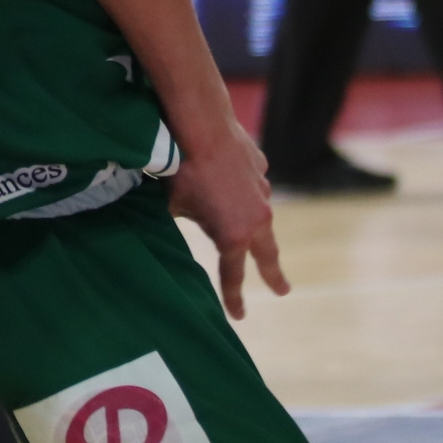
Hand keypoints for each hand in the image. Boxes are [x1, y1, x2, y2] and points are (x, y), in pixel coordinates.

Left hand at [165, 127, 290, 315]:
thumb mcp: (173, 208)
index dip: (234, 299)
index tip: (238, 316)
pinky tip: (235, 185)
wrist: (202, 127)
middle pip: (267, 254)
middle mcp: (256, 217)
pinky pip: (254, 185)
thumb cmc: (182, 173)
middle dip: (274, 275)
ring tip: (253, 233)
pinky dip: (247, 191)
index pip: (233, 276)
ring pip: (262, 216)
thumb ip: (177, 224)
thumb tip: (160, 231)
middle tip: (282, 290)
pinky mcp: (260, 167)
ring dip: (257, 227)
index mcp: (233, 236)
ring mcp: (262, 191)